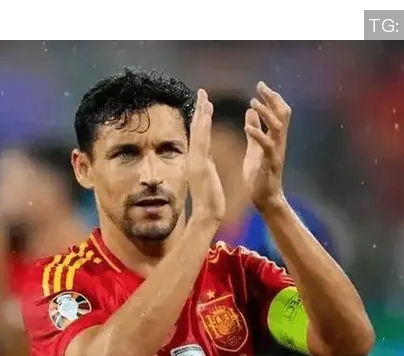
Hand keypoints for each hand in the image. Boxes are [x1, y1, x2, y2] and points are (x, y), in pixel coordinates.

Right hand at [186, 89, 225, 222]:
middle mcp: (194, 157)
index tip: (204, 102)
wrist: (207, 214)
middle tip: (202, 92)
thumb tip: (206, 154)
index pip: (199, 134)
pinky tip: (206, 116)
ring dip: (201, 115)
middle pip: (197, 129)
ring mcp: (195, 161)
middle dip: (199, 110)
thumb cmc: (209, 199)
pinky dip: (203, 128)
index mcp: (198, 159)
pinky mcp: (199, 166)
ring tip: (204, 98)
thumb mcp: (208, 176)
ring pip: (198, 133)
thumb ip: (206, 163)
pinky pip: (201, 143)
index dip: (201, 117)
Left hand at [243, 82, 291, 210]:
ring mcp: (276, 153)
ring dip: (266, 113)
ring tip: (253, 103)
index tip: (261, 85)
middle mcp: (278, 143)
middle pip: (283, 115)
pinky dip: (258, 134)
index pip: (278, 112)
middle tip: (261, 87)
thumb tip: (250, 111)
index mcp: (274, 138)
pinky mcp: (269, 164)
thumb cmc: (259, 175)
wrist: (265, 199)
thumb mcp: (254, 148)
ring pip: (278, 127)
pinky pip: (267, 146)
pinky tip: (247, 127)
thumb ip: (255, 130)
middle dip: (273, 99)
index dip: (271, 98)